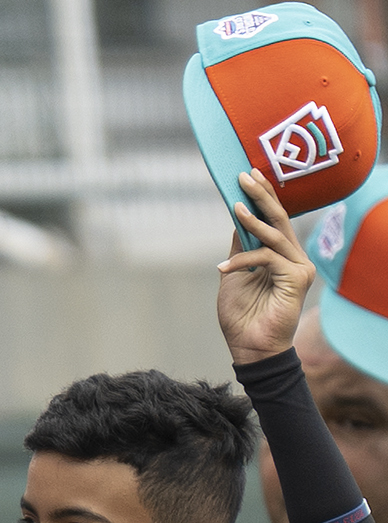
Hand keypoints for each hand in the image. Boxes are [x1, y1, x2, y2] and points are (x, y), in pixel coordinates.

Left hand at [218, 167, 315, 363]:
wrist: (248, 347)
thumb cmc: (241, 315)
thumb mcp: (234, 273)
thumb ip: (240, 247)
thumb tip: (237, 218)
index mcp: (279, 255)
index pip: (273, 220)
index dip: (262, 197)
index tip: (248, 175)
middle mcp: (293, 258)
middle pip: (280, 219)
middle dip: (262, 196)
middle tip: (245, 175)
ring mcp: (298, 268)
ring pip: (275, 234)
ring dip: (253, 219)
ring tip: (236, 207)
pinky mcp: (297, 278)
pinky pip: (268, 257)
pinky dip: (243, 259)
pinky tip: (224, 267)